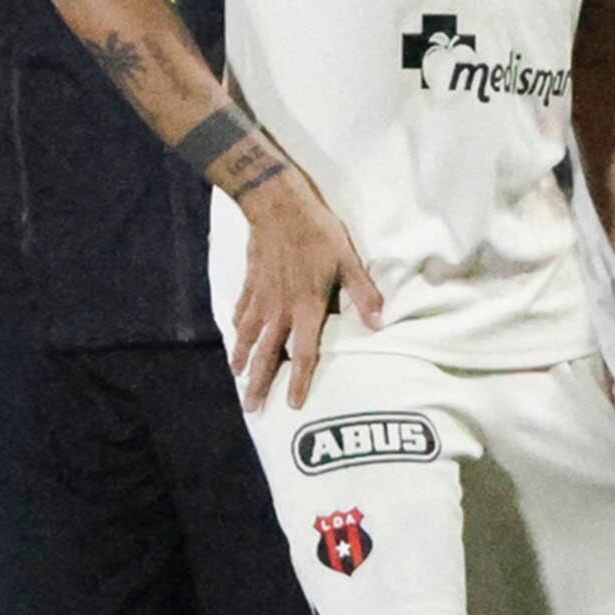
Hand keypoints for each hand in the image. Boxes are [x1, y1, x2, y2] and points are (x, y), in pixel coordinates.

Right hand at [234, 178, 383, 409]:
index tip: (292, 405)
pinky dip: (237, 329)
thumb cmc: (317, 232)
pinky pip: (241, 312)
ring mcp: (261, 298)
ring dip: (242, 359)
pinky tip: (234, 337)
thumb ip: (363, 294)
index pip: (302, 353)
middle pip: (266, 354)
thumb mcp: (348, 260)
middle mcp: (280, 309)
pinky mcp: (250, 283)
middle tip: (251, 408)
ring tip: (237, 378)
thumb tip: (380, 324)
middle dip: (259, 383)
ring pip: (248, 337)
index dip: (298, 381)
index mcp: (306, 307)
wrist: (276, 205)